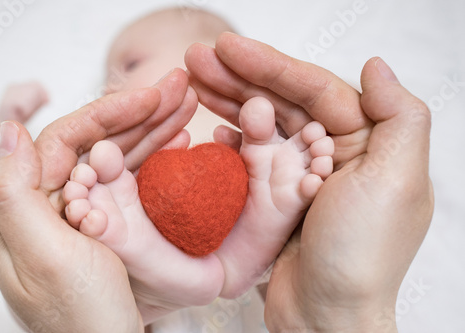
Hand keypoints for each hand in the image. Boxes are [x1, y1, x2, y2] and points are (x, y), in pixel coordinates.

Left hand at [0, 69, 195, 332]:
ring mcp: (82, 211)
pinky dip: (153, 157)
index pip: (65, 139)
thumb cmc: (80, 318)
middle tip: (177, 91)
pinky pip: (129, 179)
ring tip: (185, 107)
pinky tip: (177, 142)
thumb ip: (16, 193)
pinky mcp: (107, 222)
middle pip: (96, 143)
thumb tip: (7, 130)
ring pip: (116, 156)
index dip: (109, 113)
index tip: (148, 97)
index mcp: (25, 206)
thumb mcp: (45, 257)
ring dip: (151, 129)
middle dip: (138, 113)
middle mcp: (50, 203)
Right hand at [185, 33, 432, 331]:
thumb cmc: (362, 255)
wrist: (326, 317)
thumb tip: (376, 65)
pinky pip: (249, 159)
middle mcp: (333, 153)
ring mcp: (300, 175)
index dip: (268, 64)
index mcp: (364, 141)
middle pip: (281, 102)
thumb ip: (398, 116)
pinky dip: (230, 141)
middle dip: (238, 77)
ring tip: (193, 81)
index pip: (312, 88)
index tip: (226, 48)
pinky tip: (211, 131)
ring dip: (228, 101)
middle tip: (197, 58)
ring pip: (261, 126)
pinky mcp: (274, 197)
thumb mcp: (397, 181)